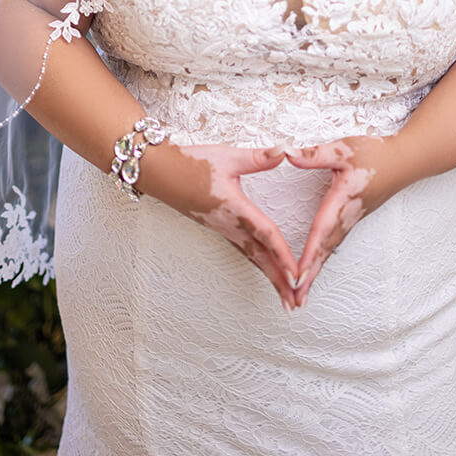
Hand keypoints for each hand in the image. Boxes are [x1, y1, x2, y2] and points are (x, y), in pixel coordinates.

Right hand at [139, 141, 298, 308]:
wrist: (158, 172)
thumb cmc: (190, 164)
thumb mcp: (227, 157)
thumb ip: (258, 158)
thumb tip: (284, 152)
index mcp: (235, 208)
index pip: (265, 235)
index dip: (283, 255)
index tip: (297, 275)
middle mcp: (230, 224)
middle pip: (260, 258)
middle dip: (279, 281)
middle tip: (296, 304)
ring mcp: (223, 228)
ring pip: (252, 258)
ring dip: (270, 277)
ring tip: (285, 296)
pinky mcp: (218, 227)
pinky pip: (243, 251)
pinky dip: (258, 264)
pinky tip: (265, 269)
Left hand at [285, 135, 394, 306]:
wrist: (406, 162)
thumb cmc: (376, 154)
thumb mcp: (344, 148)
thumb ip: (315, 153)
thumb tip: (286, 154)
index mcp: (342, 199)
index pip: (322, 230)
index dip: (310, 254)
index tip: (297, 275)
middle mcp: (347, 216)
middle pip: (325, 250)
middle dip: (309, 276)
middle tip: (294, 301)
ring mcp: (352, 221)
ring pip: (329, 250)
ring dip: (314, 273)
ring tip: (298, 295)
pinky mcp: (353, 220)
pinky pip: (333, 244)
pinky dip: (321, 260)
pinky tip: (312, 270)